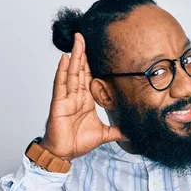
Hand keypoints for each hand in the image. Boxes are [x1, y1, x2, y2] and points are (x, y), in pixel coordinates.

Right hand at [40, 33, 124, 159]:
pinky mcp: (59, 104)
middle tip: (84, 35)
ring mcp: (66, 98)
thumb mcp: (104, 135)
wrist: (65, 154)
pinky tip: (64, 59)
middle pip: (80, 70)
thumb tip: (132, 132)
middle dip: (82, 53)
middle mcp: (75, 96)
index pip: (89, 77)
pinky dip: (62, 71)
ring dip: (74, 57)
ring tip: (77, 41)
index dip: (91, 63)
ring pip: (71, 73)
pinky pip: (60, 85)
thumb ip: (117, 131)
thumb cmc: (78, 143)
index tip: (96, 48)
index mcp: (86, 100)